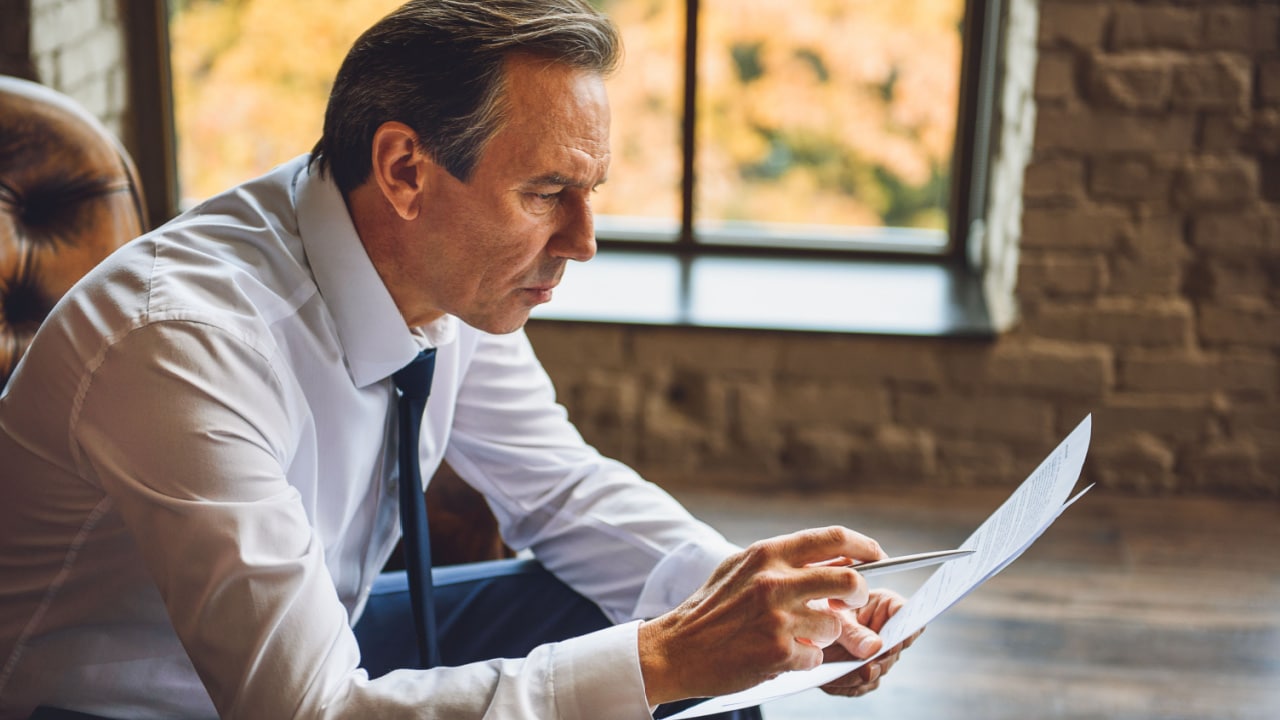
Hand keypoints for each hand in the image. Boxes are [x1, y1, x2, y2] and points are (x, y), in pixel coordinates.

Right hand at [637, 526, 885, 704]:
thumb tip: (833, 559)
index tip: (876, 556)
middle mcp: (775, 581)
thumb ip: (782, 561)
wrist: (675, 648)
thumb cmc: (710, 608)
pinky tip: (779, 655)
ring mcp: (778, 618)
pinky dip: (804, 659)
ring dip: (823, 635)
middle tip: (853, 604)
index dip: (863, 546)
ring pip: (834, 626)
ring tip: (797, 636)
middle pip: (850, 582)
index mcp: (768, 554)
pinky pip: (815, 657)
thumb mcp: (741, 568)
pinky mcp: (778, 652)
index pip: (833, 538)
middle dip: (860, 595)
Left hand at [818, 589, 922, 697]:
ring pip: (877, 671)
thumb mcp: (832, 615)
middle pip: (894, 649)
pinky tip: (830, 681)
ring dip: (860, 676)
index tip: (896, 642)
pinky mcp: (861, 672)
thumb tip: (875, 648)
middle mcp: (885, 632)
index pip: (905, 614)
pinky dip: (846, 685)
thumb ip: (853, 631)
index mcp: (885, 606)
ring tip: (842, 675)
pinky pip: (859, 685)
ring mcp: (875, 654)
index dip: (906, 628)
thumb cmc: (819, 608)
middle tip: (867, 668)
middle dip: (880, 661)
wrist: (802, 622)